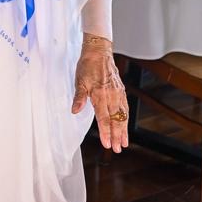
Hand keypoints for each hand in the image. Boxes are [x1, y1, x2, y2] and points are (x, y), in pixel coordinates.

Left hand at [72, 36, 128, 152]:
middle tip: (117, 149)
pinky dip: (126, 119)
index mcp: (100, 94)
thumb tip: (75, 110)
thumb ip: (79, 98)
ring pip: (123, 115)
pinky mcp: (121, 90)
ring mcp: (118, 93)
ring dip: (123, 130)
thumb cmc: (87, 66)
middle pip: (116, 120)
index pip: (104, 118)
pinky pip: (125, 108)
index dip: (106, 132)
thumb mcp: (79, 81)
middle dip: (117, 136)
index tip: (107, 144)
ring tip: (124, 142)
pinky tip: (125, 126)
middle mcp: (111, 95)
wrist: (99, 52)